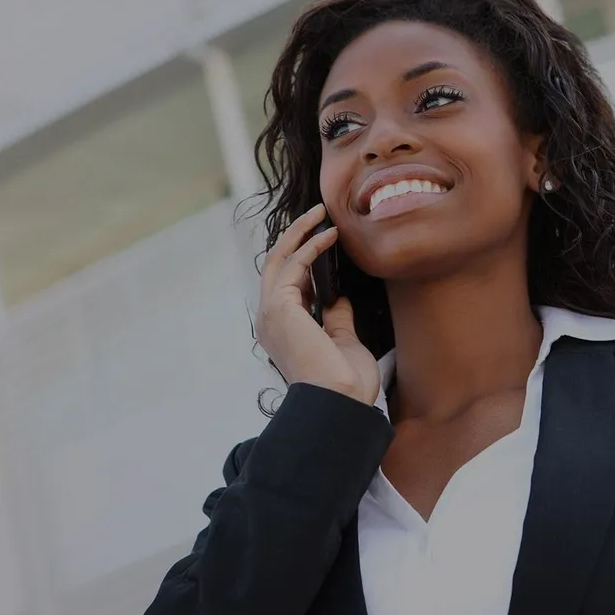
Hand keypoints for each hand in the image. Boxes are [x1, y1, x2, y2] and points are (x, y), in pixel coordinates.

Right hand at [255, 204, 380, 405]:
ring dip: (300, 233)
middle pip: (275, 266)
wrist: (341, 400)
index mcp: (281, 331)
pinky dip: (310, 245)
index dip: (302, 259)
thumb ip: (336, 317)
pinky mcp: (279, 306)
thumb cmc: (344, 382)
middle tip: (317, 214)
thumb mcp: (343, 341)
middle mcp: (269, 320)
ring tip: (322, 213)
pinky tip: (330, 235)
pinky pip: (293, 265)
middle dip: (295, 237)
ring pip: (279, 259)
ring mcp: (270, 313)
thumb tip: (338, 297)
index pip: (286, 284)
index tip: (324, 240)